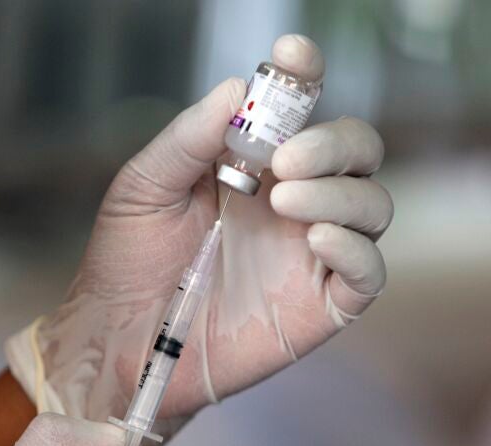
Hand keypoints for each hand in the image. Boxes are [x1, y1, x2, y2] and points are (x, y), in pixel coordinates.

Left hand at [6, 34, 390, 437]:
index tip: (291, 57)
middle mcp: (293, 201)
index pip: (301, 109)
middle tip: (284, 159)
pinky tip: (317, 239)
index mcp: (254, 164)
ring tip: (283, 200)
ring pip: (373, 204)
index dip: (305, 76)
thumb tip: (237, 87)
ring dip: (340, 192)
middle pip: (357, 151)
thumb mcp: (144, 188)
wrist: (117, 343)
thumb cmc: (127, 263)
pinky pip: (370, 271)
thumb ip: (189, 138)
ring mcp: (312, 253)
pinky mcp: (323, 305)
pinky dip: (356, 249)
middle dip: (333, 142)